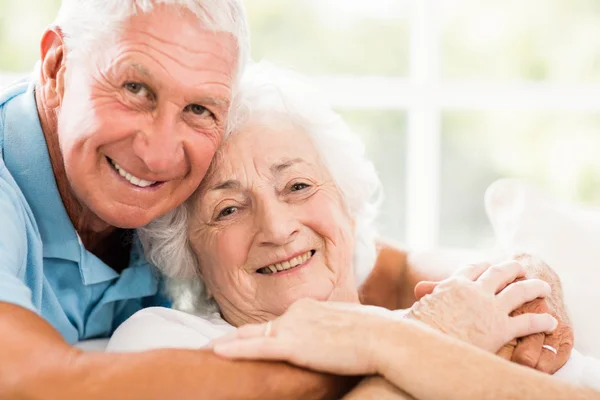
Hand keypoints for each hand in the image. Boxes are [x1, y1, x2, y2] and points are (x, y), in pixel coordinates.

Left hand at [211, 299, 391, 375]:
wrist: (383, 337)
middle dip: (235, 336)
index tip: (247, 337)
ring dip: (227, 345)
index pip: (278, 321)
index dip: (261, 331)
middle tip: (213, 345)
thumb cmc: (377, 332)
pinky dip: (235, 350)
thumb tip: (340, 337)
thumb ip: (337, 329)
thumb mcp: (353, 326)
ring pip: (251, 336)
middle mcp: (296, 312)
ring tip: (206, 351)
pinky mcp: (293, 345)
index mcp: (309, 307)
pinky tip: (215, 354)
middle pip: (260, 326)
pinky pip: (257, 347)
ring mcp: (293, 327)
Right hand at [416, 255, 574, 373]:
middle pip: (499, 272)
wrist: (424, 344)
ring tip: (543, 287)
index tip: (489, 265)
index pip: (473, 268)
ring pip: (520, 291)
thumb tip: (420, 291)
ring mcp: (489, 308)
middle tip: (520, 268)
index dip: (483, 266)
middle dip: (512, 268)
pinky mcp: (500, 329)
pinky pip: (527, 322)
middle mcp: (474, 290)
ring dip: (534, 287)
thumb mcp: (419, 306)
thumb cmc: (415, 328)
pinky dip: (542, 322)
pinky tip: (550, 323)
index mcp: (453, 284)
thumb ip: (427, 296)